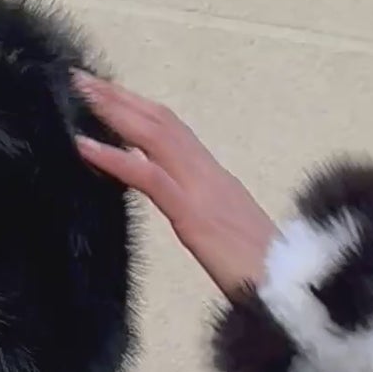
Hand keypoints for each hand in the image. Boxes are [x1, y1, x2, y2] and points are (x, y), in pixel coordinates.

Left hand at [73, 74, 275, 301]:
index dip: (141, 108)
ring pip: (155, 135)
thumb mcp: (227, 237)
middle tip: (83, 78)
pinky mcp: (194, 216)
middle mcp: (210, 176)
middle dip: (122, 97)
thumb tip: (180, 207)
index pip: (174, 132)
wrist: (292, 293)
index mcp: (217, 181)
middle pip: (162, 121)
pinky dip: (114, 157)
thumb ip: (201, 214)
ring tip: (81, 91)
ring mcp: (203, 192)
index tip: (109, 93)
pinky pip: (149, 177)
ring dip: (114, 110)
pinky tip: (84, 145)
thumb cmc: (262, 277)